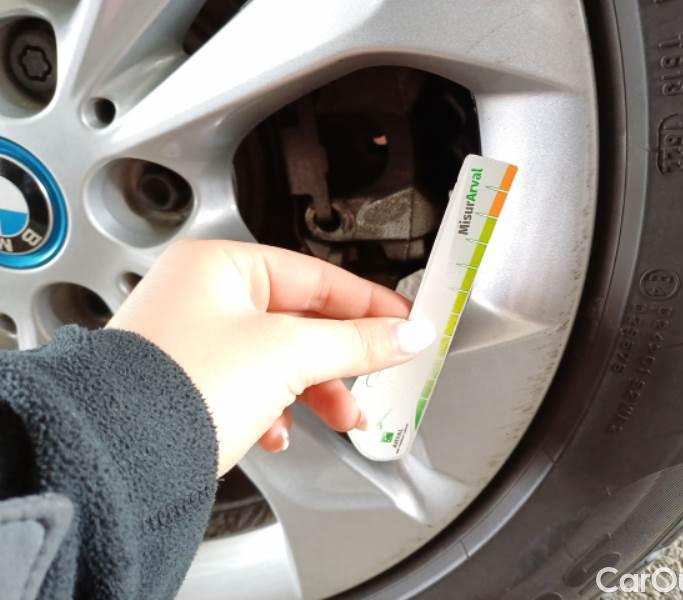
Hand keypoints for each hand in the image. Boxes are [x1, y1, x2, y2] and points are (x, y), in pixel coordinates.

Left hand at [107, 240, 433, 475]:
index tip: (404, 322)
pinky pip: (249, 386)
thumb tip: (405, 333)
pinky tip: (275, 432)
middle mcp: (202, 297)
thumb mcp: (287, 355)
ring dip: (314, 390)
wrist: (119, 462)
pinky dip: (274, 409)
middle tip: (378, 375)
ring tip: (340, 418)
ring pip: (277, 358)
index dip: (368, 302)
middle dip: (341, 359)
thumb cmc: (182, 389)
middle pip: (299, 320)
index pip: (316, 276)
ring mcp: (192, 341)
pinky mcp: (188, 383)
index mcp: (220, 268)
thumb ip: (355, 342)